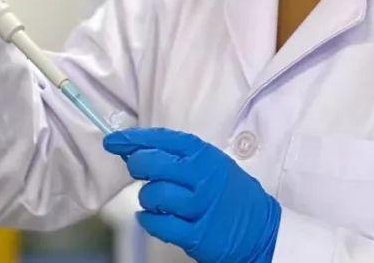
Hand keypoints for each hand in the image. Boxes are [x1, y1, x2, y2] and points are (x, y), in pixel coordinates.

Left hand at [104, 128, 279, 262]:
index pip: (163, 140)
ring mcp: (199, 206)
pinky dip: (149, 220)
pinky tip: (152, 218)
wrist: (260, 228)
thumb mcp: (212, 164)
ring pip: (153, 195)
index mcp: (205, 155)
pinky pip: (159, 225)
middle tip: (136, 169)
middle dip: (137, 165)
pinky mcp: (196, 234)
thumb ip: (180, 157)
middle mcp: (202, 177)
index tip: (113, 140)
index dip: (135, 139)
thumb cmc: (230, 193)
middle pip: (153, 165)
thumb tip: (137, 150)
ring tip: (156, 200)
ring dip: (147, 198)